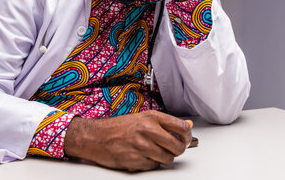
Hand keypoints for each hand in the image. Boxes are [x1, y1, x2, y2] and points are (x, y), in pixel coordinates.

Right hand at [64, 110, 191, 171]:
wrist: (97, 137)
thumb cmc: (119, 127)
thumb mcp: (143, 118)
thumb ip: (165, 123)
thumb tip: (187, 126)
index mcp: (151, 117)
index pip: (181, 127)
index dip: (187, 135)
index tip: (186, 138)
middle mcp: (148, 131)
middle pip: (178, 146)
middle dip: (178, 149)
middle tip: (172, 148)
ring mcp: (142, 146)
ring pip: (168, 159)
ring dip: (164, 157)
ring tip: (154, 151)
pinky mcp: (136, 161)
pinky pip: (154, 166)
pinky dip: (151, 163)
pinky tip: (143, 156)